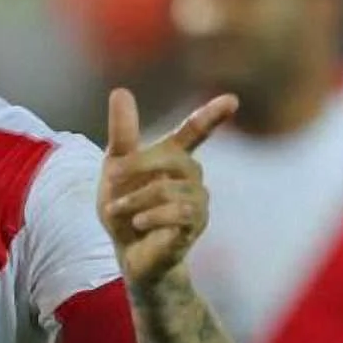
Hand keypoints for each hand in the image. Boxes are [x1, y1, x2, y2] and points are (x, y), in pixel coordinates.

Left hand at [98, 88, 237, 284]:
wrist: (128, 252)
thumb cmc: (124, 205)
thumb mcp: (115, 167)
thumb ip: (122, 132)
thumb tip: (121, 90)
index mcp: (173, 158)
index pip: (195, 132)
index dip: (212, 116)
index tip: (232, 99)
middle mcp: (191, 177)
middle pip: (173, 158)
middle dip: (137, 165)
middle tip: (110, 177)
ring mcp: (198, 202)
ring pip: (171, 190)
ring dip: (136, 199)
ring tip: (118, 210)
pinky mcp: (195, 227)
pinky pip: (179, 214)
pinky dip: (152, 216)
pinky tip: (138, 223)